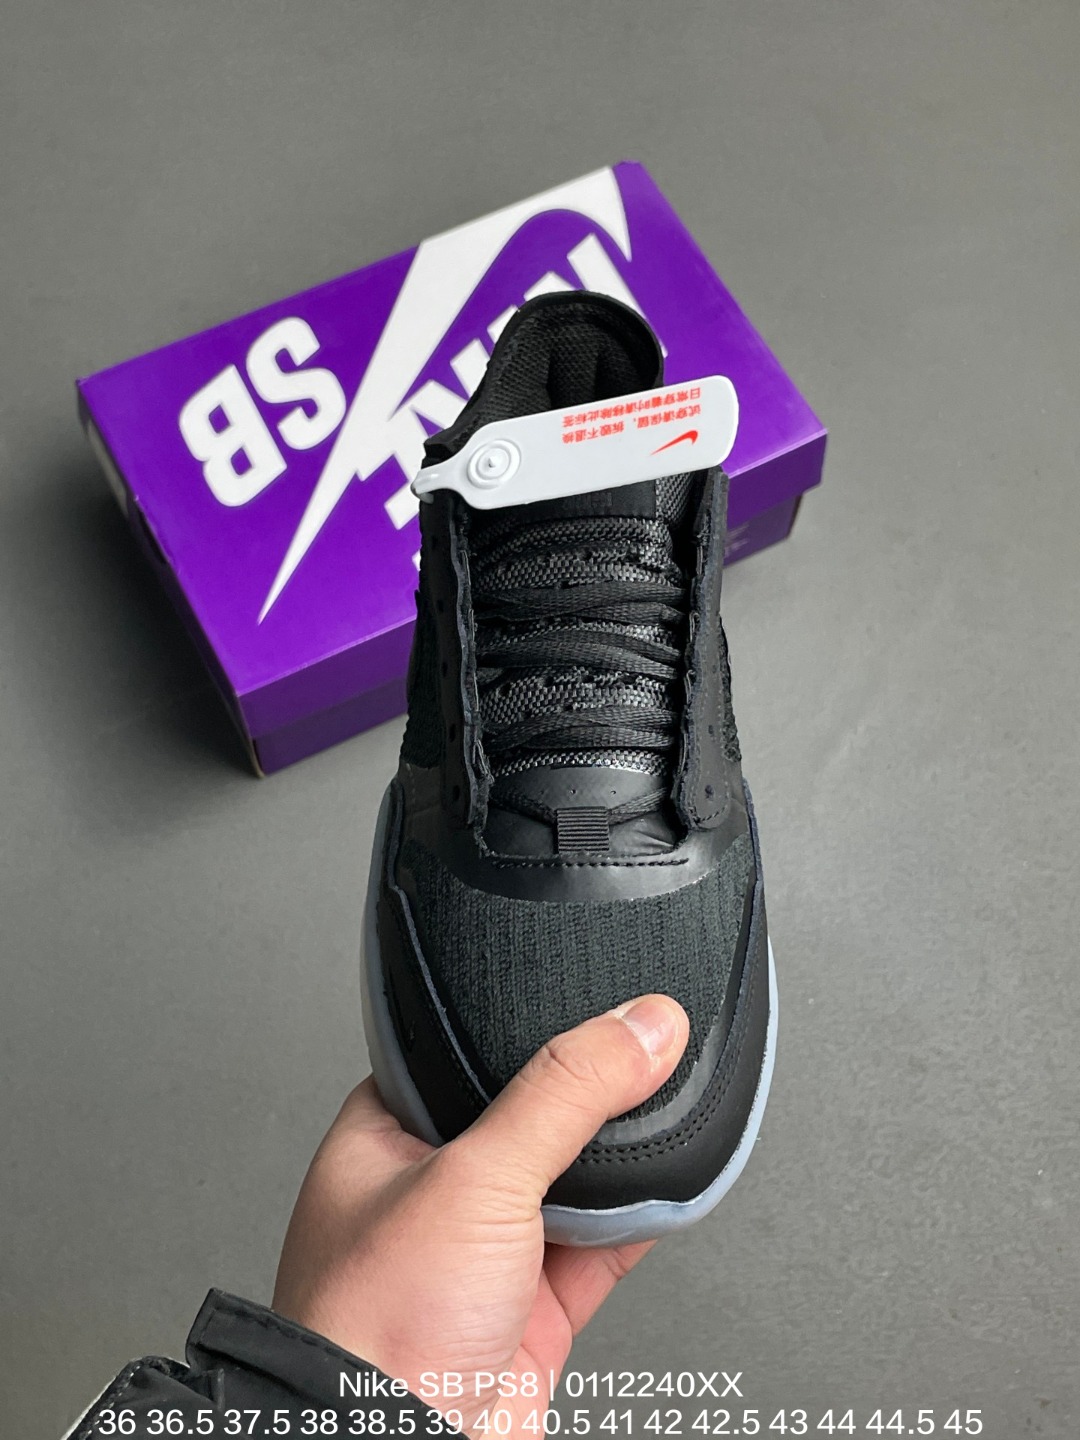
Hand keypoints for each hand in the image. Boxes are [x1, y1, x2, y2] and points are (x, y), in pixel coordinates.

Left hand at [272, 993, 688, 1436]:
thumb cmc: (373, 1331)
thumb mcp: (475, 1177)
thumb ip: (564, 1094)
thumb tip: (638, 1027)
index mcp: (386, 1138)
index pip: (466, 1055)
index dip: (528, 1028)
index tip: (596, 1006)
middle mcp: (432, 1193)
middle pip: (530, 1117)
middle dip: (586, 1100)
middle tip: (642, 1058)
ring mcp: (484, 1256)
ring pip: (571, 1181)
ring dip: (618, 1160)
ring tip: (662, 1111)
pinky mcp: (531, 1313)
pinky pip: (601, 1247)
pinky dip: (640, 1219)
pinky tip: (668, 1189)